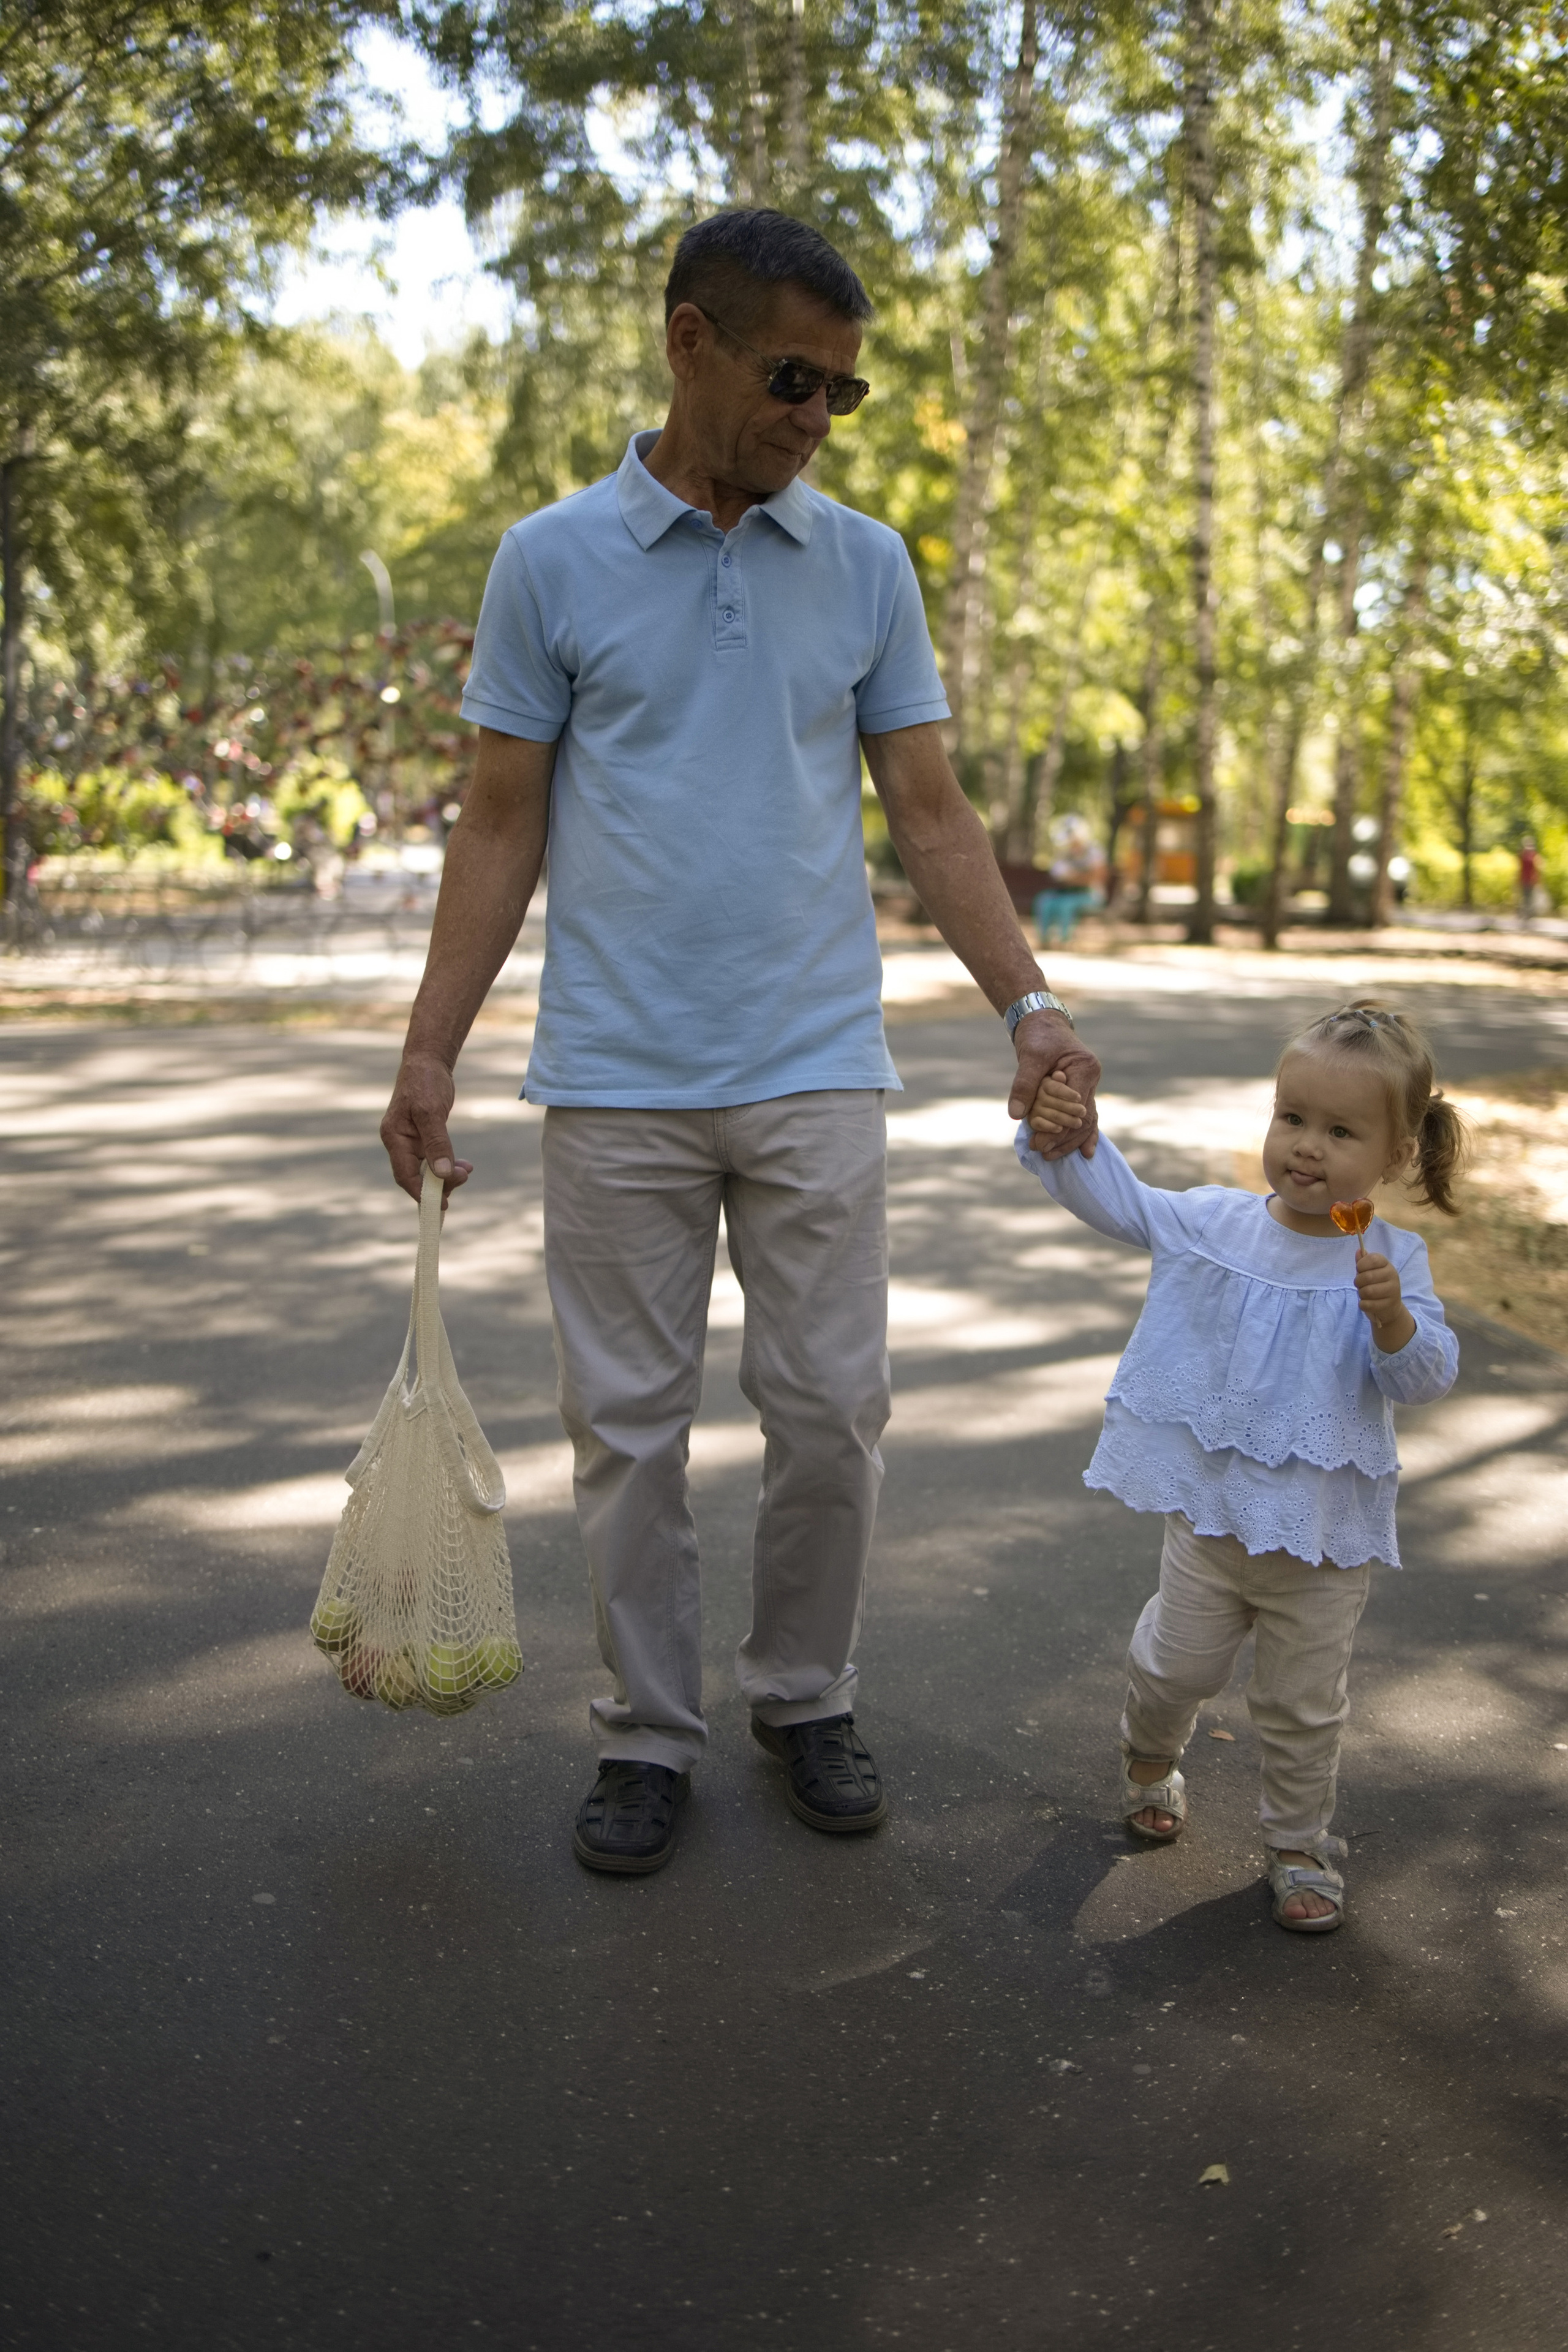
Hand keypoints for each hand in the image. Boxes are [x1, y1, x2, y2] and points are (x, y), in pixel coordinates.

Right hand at [380, 1051, 473, 1205]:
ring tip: (467, 1171)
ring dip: (447, 1174)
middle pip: (416, 1176)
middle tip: (463, 1179)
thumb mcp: (432, 1112)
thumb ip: (436, 1143)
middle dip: (439, 1183)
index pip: (405, 1175)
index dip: (422, 1193)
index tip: (442, 1204)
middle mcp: (399, 1141)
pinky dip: (448, 1164)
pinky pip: (434, 1158)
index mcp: (394, 1136)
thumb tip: (442, 1174)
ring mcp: (410, 1140)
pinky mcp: (422, 1137)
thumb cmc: (425, 1081)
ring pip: (427, 1169)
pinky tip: (464, 1165)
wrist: (428, 1061)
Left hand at [1008, 1011, 1100, 1159]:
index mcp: (1084, 1069)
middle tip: (1041, 1152)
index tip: (1039, 1143)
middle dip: (1062, 1139)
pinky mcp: (1079, 1091)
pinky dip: (1082, 1134)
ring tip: (1050, 1156)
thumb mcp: (1030, 1056)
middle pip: (1083, 1119)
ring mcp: (1088, 1086)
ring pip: (1085, 1121)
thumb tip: (1017, 1115)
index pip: (1074, 1108)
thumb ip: (1025, 1084)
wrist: (1042, 1022)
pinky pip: (1083, 1116)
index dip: (1058, 1128)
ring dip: (1069, 1141)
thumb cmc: (1038, 1036)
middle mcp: (1091, 1079)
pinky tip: (1084, 1153)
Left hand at [1355, 1248, 1414, 1351]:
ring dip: (1360, 1294)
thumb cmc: (1377, 1286)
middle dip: (1358, 1282)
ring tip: (1364, 1294)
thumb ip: (1363, 1262)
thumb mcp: (1370, 1272)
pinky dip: (1362, 1305)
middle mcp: (1393, 1276)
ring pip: (1367, 1291)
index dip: (1361, 1264)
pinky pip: (1367, 1304)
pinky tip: (1366, 1303)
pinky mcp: (1389, 1305)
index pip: (1373, 1259)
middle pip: (1367, 1276)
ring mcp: (1393, 1291)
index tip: (1359, 1269)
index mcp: (1387, 1265)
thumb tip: (1358, 1251)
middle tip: (1359, 1285)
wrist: (1390, 1307)